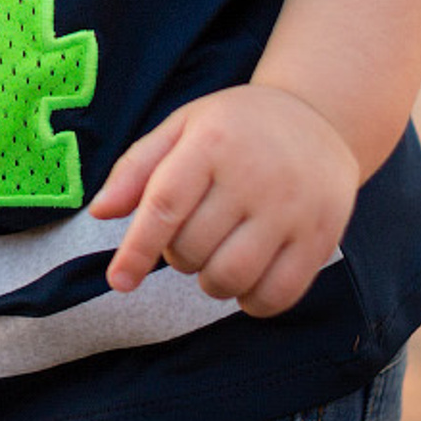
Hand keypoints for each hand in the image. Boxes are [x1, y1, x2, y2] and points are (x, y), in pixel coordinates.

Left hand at [88, 85, 359, 318]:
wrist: (318, 118)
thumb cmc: (234, 127)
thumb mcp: (182, 127)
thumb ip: (137, 168)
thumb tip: (98, 212)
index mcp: (211, 143)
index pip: (165, 205)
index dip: (137, 249)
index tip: (119, 280)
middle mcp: (254, 176)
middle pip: (193, 248)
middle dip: (178, 255)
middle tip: (190, 234)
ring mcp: (292, 209)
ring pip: (232, 277)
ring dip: (210, 282)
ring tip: (214, 257)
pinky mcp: (321, 237)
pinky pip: (278, 294)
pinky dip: (252, 302)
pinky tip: (246, 282)